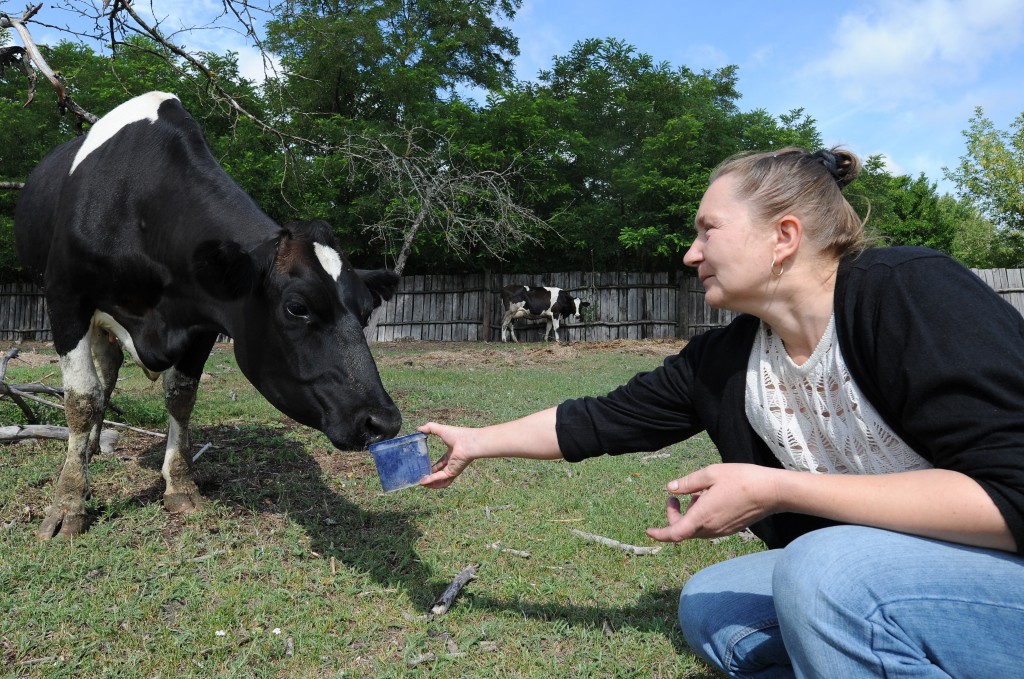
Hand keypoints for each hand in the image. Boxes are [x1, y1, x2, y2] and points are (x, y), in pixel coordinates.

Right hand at [417, 422, 478, 488]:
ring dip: (431, 483)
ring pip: (441, 480)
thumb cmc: (458, 435)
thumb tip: (418, 428)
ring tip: (421, 483)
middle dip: (431, 477)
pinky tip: (423, 482)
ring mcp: (453, 468)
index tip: (425, 468)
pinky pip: (440, 478)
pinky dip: (431, 481)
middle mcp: (452, 463)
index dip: (434, 467)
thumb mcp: (441, 430)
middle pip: (440, 473)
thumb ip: (429, 428)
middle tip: (421, 478)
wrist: (468, 442)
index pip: (441, 463)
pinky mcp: (452, 472)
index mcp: (451, 454)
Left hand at [645, 463, 782, 542]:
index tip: (649, 530)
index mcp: (702, 516)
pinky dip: (702, 516)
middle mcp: (711, 528)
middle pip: (683, 530)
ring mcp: (722, 530)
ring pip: (696, 529)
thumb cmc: (742, 479)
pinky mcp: (731, 529)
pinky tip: (710, 499)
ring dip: (689, 515)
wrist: (773, 492)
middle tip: (675, 496)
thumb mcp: (711, 474)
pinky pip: (709, 527)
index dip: (659, 534)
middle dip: (674, 515)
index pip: (674, 533)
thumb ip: (688, 483)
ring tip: (697, 494)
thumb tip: (670, 488)